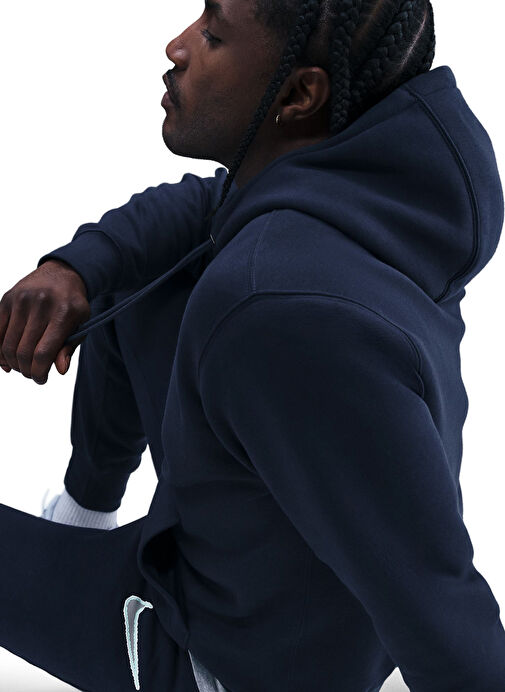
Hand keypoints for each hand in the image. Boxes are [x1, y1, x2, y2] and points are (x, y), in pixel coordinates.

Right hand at [0, 259, 90, 384]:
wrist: (62, 274)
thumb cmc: (72, 304)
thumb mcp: (81, 324)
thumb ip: (69, 347)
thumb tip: (60, 370)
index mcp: (64, 312)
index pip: (43, 352)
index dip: (39, 372)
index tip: (42, 379)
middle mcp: (41, 304)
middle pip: (23, 351)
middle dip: (27, 370)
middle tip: (32, 374)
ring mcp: (21, 300)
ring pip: (7, 345)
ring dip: (13, 363)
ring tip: (22, 366)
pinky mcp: (6, 299)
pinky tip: (5, 360)